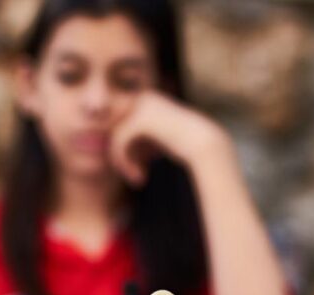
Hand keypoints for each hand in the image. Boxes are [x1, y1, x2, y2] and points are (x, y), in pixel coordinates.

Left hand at [109, 91, 230, 185]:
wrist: (206, 144)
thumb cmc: (185, 144)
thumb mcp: (157, 139)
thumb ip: (137, 136)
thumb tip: (107, 142)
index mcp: (147, 98)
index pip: (119, 121)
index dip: (120, 145)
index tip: (131, 165)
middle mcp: (143, 97)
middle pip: (114, 128)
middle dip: (118, 153)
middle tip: (130, 173)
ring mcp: (141, 106)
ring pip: (114, 136)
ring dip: (120, 161)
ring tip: (135, 177)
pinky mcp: (141, 120)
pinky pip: (119, 142)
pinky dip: (124, 163)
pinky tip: (139, 176)